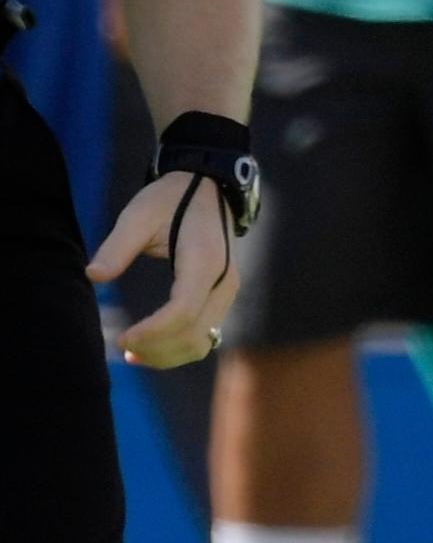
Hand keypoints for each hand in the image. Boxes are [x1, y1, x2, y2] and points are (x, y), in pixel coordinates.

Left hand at [88, 172, 241, 367]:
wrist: (208, 189)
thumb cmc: (171, 199)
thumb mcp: (140, 214)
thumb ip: (118, 245)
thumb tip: (93, 275)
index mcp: (205, 260)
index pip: (183, 311)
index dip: (151, 332)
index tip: (120, 338)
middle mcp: (224, 281)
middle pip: (193, 334)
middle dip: (154, 348)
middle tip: (119, 345)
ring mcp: (226, 291)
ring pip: (201, 342)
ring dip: (166, 355)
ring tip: (131, 353)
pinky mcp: (221, 299)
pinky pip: (204, 336)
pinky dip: (177, 350)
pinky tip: (148, 348)